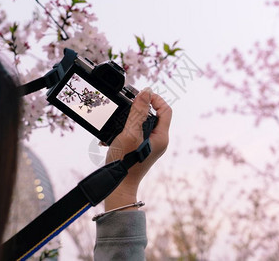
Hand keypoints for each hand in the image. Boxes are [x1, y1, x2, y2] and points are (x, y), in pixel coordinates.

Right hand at [104, 87, 171, 210]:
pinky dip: (124, 129)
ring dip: (129, 118)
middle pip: (154, 115)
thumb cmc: (125, 162)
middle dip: (140, 107)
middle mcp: (158, 140)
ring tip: (118, 119)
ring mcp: (148, 145)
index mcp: (161, 137)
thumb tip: (146, 92)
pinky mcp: (139, 148)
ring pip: (142, 123)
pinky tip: (113, 133)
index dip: (155, 99)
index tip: (141, 95)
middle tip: (127, 104)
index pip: (165, 110)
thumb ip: (138, 112)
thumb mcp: (130, 133)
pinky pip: (134, 132)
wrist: (117, 184)